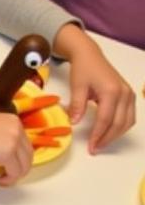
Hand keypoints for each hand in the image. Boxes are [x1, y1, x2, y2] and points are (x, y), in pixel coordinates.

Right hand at [0, 109, 33, 185]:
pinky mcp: (8, 154)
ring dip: (16, 175)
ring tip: (5, 179)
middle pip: (28, 154)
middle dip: (21, 167)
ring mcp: (15, 142)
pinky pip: (15, 172)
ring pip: (24, 165)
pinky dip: (9, 179)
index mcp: (14, 122)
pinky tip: (0, 180)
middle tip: (11, 175)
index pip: (24, 143)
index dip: (20, 156)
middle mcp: (18, 131)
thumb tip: (0, 152)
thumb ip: (0, 137)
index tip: (13, 164)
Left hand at [57, 27, 135, 151]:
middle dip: (107, 138)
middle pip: (119, 123)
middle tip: (95, 149)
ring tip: (100, 143)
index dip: (98, 135)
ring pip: (127, 122)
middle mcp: (124, 93)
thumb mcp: (77, 86)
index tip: (91, 147)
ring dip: (115, 135)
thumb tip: (74, 123)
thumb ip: (77, 105)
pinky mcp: (129, 96)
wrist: (90, 56)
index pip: (106, 119)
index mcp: (111, 91)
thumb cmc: (83, 69)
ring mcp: (129, 94)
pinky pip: (129, 116)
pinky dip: (120, 127)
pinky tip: (108, 133)